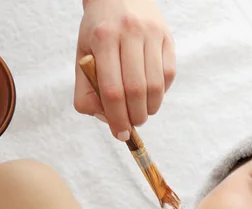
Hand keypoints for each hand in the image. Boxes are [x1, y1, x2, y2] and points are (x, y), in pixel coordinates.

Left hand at [74, 0, 175, 140]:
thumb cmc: (98, 31)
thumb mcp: (82, 55)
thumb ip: (86, 89)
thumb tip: (105, 118)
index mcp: (103, 38)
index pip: (112, 90)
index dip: (117, 118)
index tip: (119, 134)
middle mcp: (129, 33)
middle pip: (135, 90)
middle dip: (134, 116)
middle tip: (132, 124)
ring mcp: (152, 34)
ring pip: (155, 85)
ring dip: (150, 108)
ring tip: (142, 113)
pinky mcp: (167, 37)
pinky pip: (168, 74)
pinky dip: (161, 93)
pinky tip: (151, 96)